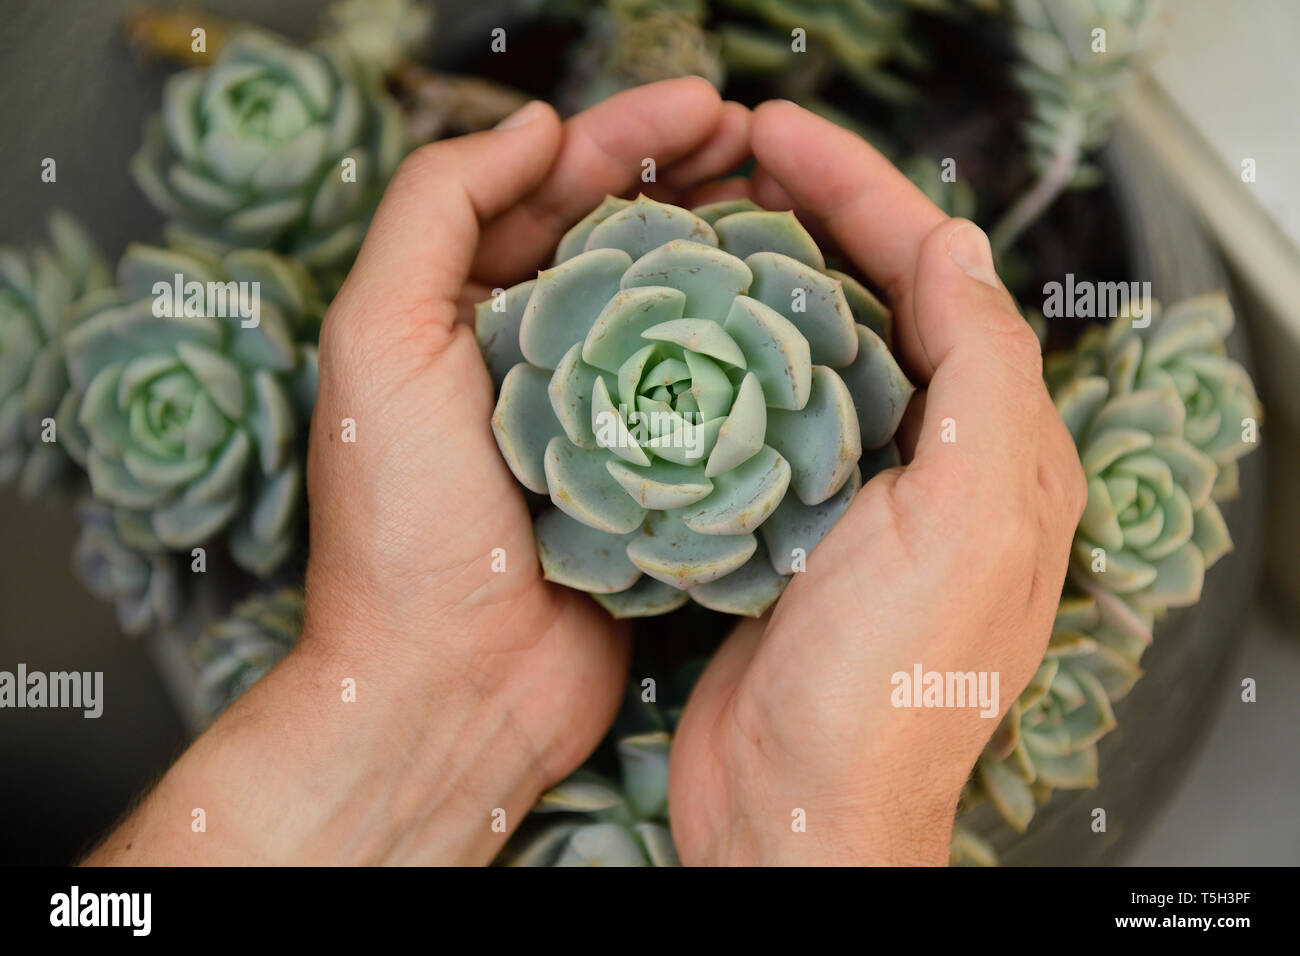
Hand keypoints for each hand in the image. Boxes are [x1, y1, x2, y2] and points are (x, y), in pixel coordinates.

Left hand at [87, 79, 752, 865]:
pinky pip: (705, 400)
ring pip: (675, 313)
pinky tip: (800, 325)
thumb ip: (435, 212)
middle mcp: (535, 358)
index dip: (628, 133)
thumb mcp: (377, 341)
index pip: (553, 191)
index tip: (710, 103)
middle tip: (770, 145)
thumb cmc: (405, 522)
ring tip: (799, 214)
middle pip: (626, 241)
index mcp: (468, 312)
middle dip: (694, 181)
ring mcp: (598, 422)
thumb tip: (528, 125)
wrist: (450, 688)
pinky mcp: (649, 483)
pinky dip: (748, 356)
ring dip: (730, 256)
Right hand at [668, 102, 1086, 865]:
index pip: (941, 278)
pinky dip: (728, 360)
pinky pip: (765, 416)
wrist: (797, 809)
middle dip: (815, 217)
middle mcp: (937, 464)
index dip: (865, 189)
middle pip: (881, 301)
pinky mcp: (789, 528)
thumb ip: (980, 374)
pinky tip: (682, 328)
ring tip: (700, 218)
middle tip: (731, 158)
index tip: (780, 132)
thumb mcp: (963, 516)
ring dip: (766, 278)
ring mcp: (858, 498)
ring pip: (818, 351)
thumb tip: (960, 246)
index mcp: (999, 450)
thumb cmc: (886, 685)